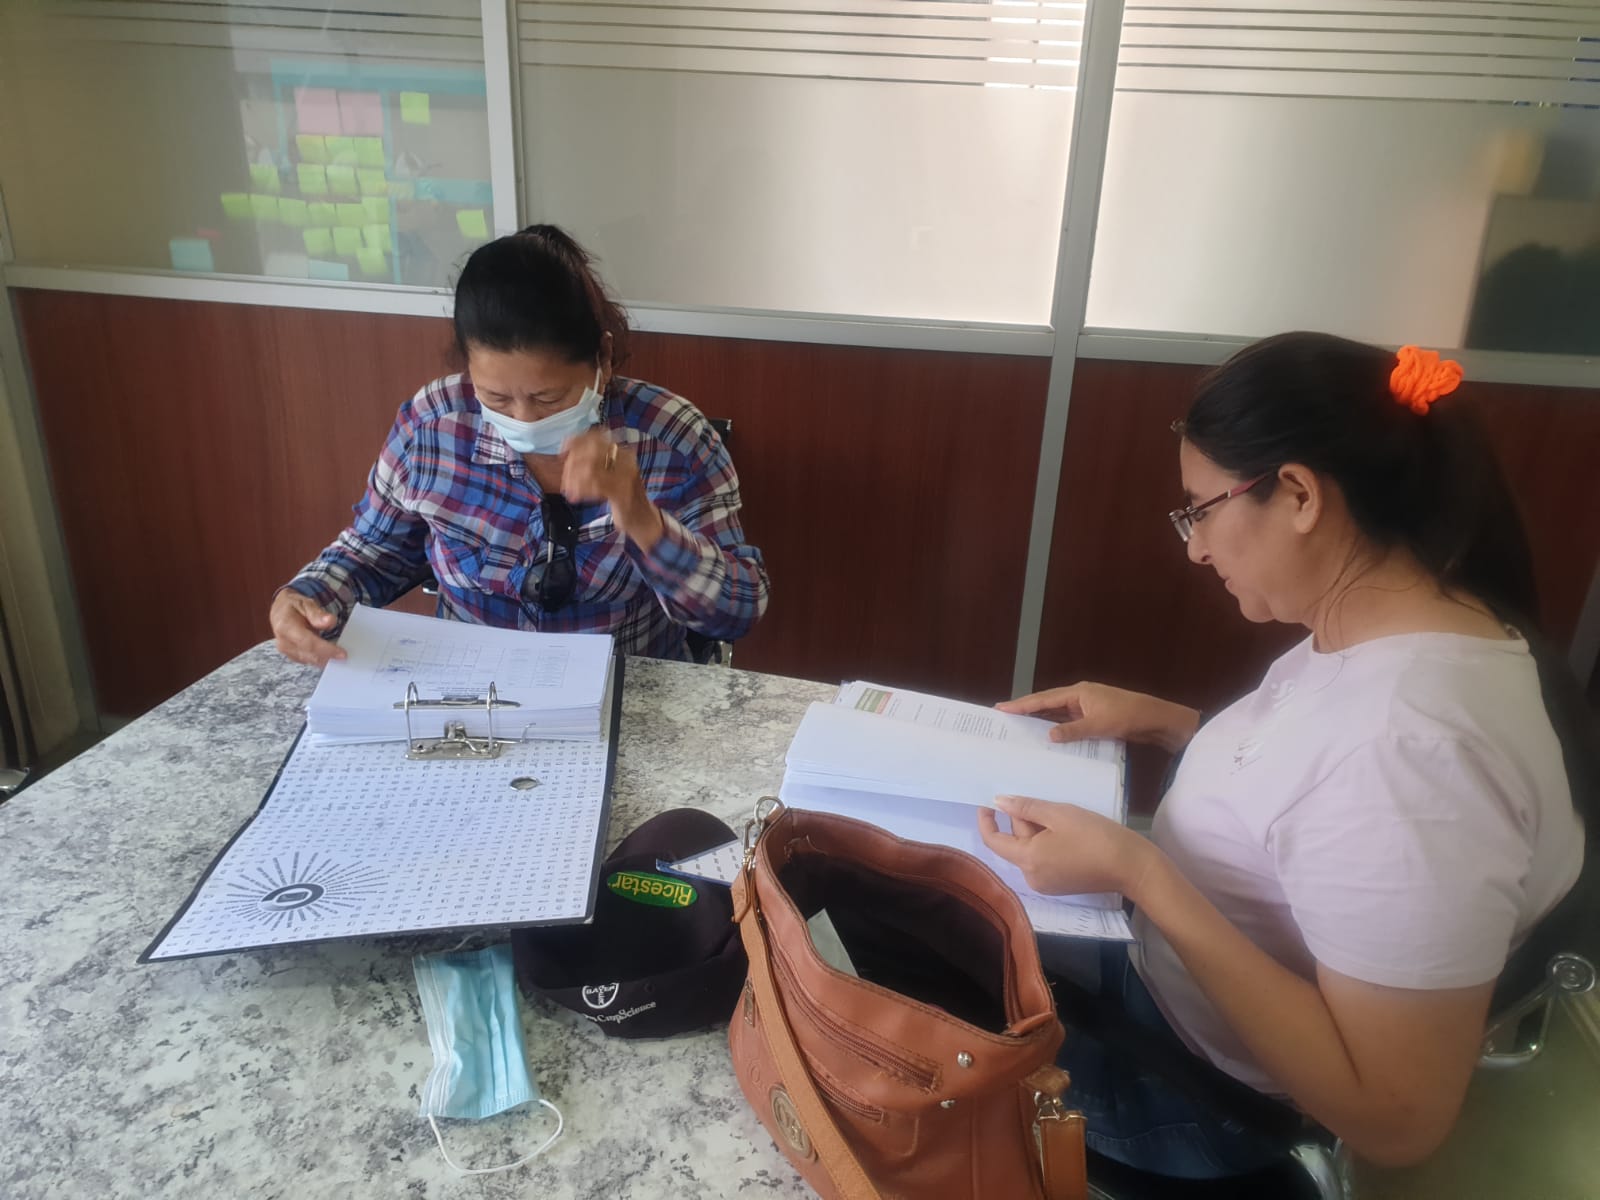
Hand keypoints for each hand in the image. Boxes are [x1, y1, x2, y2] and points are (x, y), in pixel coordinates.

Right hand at [269, 590, 346, 666]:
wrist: (280, 611)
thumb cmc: (294, 606)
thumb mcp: (306, 603)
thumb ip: (317, 614)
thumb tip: (329, 621)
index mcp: (286, 626)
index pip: (308, 642)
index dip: (326, 650)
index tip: (342, 654)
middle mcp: (284, 642)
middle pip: (310, 655)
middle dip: (329, 657)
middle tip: (347, 656)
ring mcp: (287, 651)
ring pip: (311, 660)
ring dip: (326, 660)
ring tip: (341, 656)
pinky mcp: (292, 656)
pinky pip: (309, 660)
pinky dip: (322, 659)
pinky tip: (331, 655)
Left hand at [558, 429, 663, 550]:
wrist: (644, 520)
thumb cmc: (623, 498)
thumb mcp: (609, 476)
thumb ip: (594, 464)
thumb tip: (569, 454)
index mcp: (623, 454)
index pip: (597, 437)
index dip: (577, 441)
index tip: (563, 451)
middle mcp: (626, 461)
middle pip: (592, 451)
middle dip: (573, 463)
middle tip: (566, 480)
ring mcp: (626, 477)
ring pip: (592, 468)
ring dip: (575, 479)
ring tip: (569, 491)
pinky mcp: (623, 494)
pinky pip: (597, 487)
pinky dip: (582, 491)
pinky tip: (576, 498)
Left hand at [978, 795, 1158, 898]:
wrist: (1131, 866)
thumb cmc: (1094, 836)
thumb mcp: (1059, 814)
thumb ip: (1026, 807)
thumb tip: (998, 802)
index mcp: (1027, 860)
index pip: (993, 841)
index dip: (986, 821)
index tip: (987, 803)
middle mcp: (1032, 877)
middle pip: (1015, 844)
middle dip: (1022, 821)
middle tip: (1043, 803)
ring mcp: (1046, 884)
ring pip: (1030, 851)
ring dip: (1036, 831)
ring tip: (1059, 816)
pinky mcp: (1060, 885)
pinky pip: (1043, 860)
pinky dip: (1046, 843)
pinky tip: (1066, 832)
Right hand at [998, 682, 1197, 751]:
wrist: (1156, 719)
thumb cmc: (1128, 717)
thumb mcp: (1098, 726)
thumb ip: (1072, 731)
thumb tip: (1048, 735)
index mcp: (1078, 692)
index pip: (1044, 699)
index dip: (1022, 704)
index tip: (1002, 708)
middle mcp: (1080, 696)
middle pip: (1048, 703)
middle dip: (1027, 711)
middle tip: (1005, 717)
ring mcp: (1087, 707)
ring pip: (1058, 713)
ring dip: (1041, 720)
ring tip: (1020, 728)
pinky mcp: (1094, 718)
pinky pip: (1069, 722)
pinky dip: (1057, 728)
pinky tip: (1048, 737)